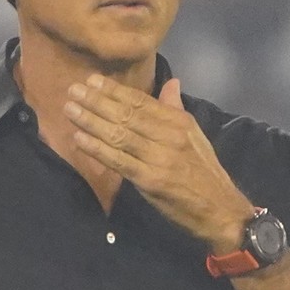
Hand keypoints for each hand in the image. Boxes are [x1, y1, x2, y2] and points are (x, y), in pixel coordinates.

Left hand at [63, 74, 253, 252]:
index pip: (141, 101)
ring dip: (91, 121)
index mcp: (179, 122)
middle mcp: (168, 136)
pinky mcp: (149, 180)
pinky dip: (97, 149)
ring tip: (70, 110)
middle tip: (73, 90)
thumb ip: (176, 109)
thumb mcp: (195, 136)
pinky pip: (118, 161)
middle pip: (127, 115)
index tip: (92, 80)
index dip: (115, 90)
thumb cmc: (203, 172)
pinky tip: (79, 139)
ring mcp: (158, 158)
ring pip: (119, 135)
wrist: (220, 208)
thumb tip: (171, 82)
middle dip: (97, 101)